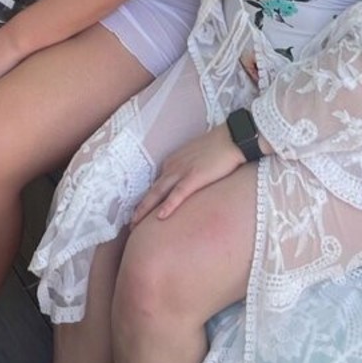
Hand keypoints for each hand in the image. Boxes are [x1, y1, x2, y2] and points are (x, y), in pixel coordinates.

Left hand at [131, 124, 245, 225]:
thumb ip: (187, 171)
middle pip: (152, 190)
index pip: (156, 184)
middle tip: (130, 223)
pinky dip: (168, 205)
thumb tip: (187, 186)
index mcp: (173, 162)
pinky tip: (160, 217)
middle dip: (139, 207)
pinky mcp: (195, 177)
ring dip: (145, 209)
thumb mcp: (196, 159)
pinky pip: (178, 194)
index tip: (138, 213)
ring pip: (158, 193)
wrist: (231, 138)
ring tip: (135, 224)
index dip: (146, 200)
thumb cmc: (217, 149)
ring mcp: (182, 171)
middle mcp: (173, 166)